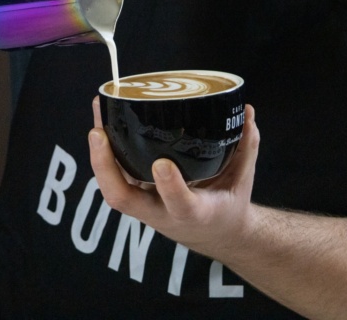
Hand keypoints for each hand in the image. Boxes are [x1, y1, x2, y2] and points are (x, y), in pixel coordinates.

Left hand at [88, 97, 260, 257]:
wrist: (214, 234)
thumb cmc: (227, 204)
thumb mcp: (243, 180)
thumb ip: (246, 146)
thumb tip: (248, 111)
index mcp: (195, 213)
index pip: (180, 205)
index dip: (170, 187)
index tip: (163, 163)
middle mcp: (162, 213)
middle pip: (123, 199)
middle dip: (105, 167)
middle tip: (99, 133)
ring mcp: (144, 205)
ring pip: (112, 188)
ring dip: (98, 154)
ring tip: (99, 112)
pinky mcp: (137, 195)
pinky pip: (114, 176)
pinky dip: (104, 151)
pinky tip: (102, 119)